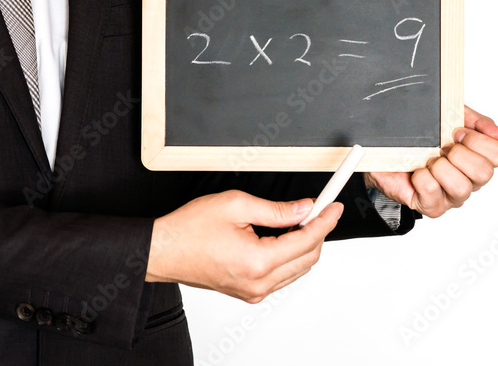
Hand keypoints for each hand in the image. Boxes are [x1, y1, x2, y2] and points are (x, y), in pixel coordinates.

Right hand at [146, 190, 342, 303]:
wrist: (163, 251)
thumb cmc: (189, 229)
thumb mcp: (236, 204)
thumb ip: (276, 209)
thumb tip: (303, 209)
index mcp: (257, 262)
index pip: (306, 241)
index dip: (325, 221)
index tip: (333, 207)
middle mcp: (258, 283)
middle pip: (307, 258)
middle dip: (318, 232)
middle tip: (319, 209)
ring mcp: (253, 292)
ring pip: (296, 269)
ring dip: (304, 244)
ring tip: (299, 219)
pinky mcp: (248, 293)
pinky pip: (280, 276)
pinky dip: (289, 256)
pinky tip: (283, 237)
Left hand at [365, 105, 497, 217]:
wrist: (384, 151)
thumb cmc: (420, 139)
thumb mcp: (449, 118)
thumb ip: (478, 123)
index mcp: (478, 159)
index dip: (477, 140)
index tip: (456, 132)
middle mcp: (470, 180)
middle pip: (484, 173)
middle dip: (459, 154)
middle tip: (442, 148)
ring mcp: (451, 196)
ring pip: (461, 187)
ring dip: (441, 168)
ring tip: (429, 161)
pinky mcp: (431, 206)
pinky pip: (432, 192)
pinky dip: (422, 177)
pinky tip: (416, 172)